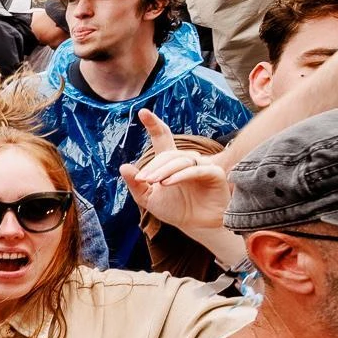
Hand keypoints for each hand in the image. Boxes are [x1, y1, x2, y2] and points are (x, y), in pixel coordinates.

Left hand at [120, 109, 227, 231]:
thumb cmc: (175, 209)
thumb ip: (136, 184)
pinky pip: (195, 169)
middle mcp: (186, 159)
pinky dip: (180, 175)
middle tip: (143, 179)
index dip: (154, 125)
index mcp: (170, 162)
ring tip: (152, 181)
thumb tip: (123, 167)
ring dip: (163, 170)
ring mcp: (202, 164)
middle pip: (167, 154)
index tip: (143, 112)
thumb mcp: (148, 198)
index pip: (162, 138)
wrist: (196, 226)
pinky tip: (167, 183)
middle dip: (153, 166)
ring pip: (180, 160)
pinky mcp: (213, 174)